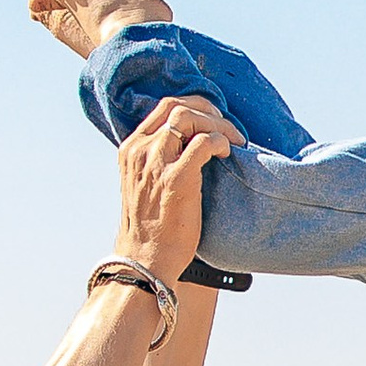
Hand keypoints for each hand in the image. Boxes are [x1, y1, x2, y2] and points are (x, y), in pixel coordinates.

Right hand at [113, 97, 231, 285]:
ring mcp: (156, 163)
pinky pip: (204, 143)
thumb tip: (189, 146)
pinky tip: (227, 153)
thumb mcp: (144, 185)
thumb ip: (157, 162)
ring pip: (190, 118)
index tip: (213, 119)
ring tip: (234, 140)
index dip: (194, 107)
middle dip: (208, 110)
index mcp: (131, 149)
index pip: (163, 108)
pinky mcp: (175, 179)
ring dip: (218, 124)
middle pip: (177, 106)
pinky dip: (221, 142)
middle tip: (228, 126)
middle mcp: (140, 151)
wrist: (144, 260)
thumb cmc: (151, 228)